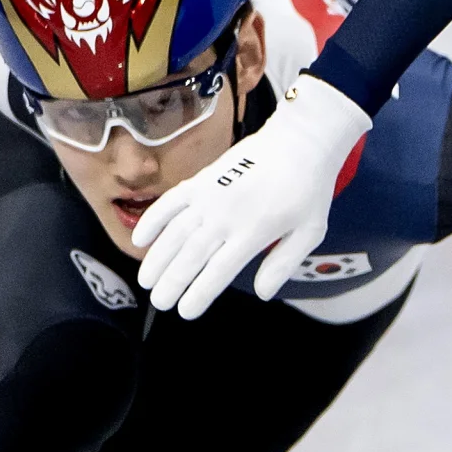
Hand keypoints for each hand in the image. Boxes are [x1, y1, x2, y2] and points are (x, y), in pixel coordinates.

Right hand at [132, 76, 373, 318]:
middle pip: (191, 256)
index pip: (218, 271)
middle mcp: (227, 215)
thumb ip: (283, 263)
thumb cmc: (309, 189)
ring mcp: (211, 195)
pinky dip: (153, 219)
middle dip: (172, 283)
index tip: (185, 311)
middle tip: (160, 302)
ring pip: (175, 232)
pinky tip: (141, 239)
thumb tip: (262, 293)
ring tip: (146, 280)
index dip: (199, 293)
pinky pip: (171, 201)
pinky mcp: (203, 179)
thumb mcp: (310, 231)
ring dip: (157, 258)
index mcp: (254, 232)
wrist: (301, 140)